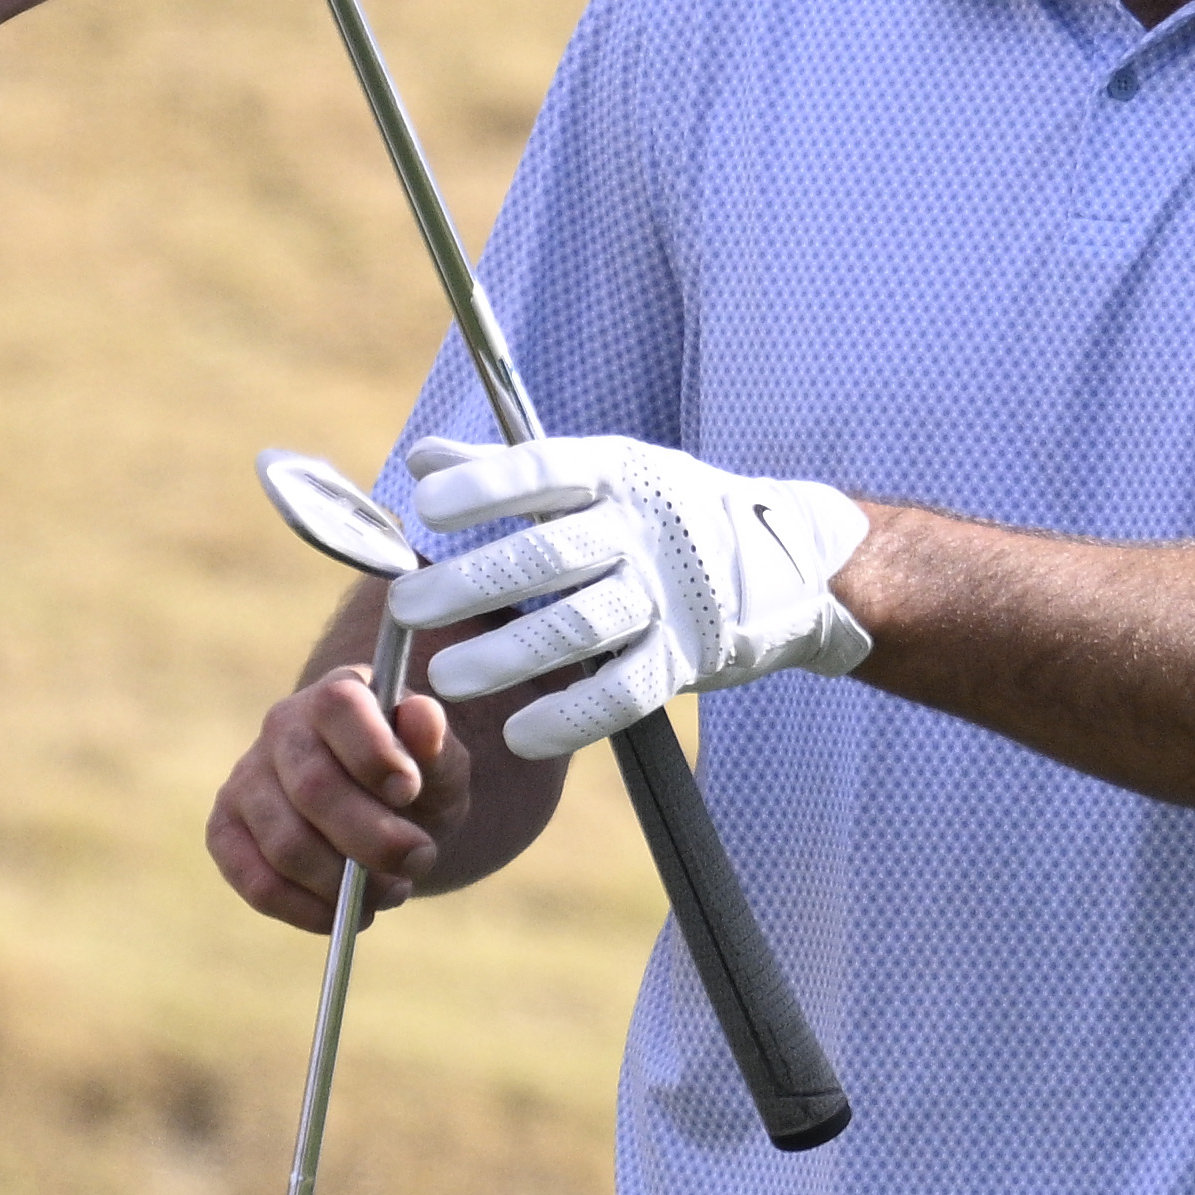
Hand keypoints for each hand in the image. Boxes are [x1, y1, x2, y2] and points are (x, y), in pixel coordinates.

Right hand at [204, 660, 471, 933]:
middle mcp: (281, 728)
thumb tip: (423, 719)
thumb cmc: (408, 784)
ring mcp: (246, 780)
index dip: (373, 752)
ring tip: (389, 891)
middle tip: (418, 860)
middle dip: (374, 838)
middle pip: (313, 788)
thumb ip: (437, 747)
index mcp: (336, 696)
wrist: (375, 812)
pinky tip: (342, 913)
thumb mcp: (440, 766)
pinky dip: (305, 910)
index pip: (338, 706)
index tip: (409, 791)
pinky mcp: (226, 831)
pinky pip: (256, 882)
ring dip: (345, 884)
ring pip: (286, 845)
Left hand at [392, 435, 871, 758]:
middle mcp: (642, 529)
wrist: (791, 561)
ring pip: (579, 627)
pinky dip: (573, 718)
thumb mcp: (604, 473)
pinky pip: (625, 692)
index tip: (425, 510)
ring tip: (444, 676)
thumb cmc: (666, 513)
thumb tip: (422, 459)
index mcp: (615, 473)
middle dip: (472, 584)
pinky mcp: (688, 656)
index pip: (543, 472)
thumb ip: (508, 469)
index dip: (485, 488)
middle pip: (549, 555)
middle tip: (404, 609)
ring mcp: (668, 595)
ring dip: (508, 656)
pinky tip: (519, 735)